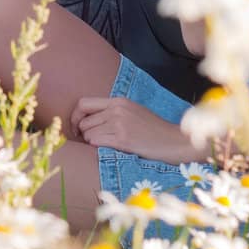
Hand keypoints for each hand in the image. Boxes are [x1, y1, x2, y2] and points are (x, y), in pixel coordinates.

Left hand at [70, 97, 204, 163]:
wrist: (173, 141)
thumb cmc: (153, 130)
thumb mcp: (132, 112)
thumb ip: (112, 111)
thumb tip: (87, 120)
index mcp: (118, 101)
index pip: (83, 103)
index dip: (75, 116)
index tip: (76, 127)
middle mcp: (117, 109)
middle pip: (84, 121)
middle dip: (83, 133)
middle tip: (93, 141)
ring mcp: (119, 123)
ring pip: (88, 133)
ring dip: (92, 141)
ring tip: (106, 144)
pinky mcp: (122, 139)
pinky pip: (96, 142)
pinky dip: (97, 146)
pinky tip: (109, 148)